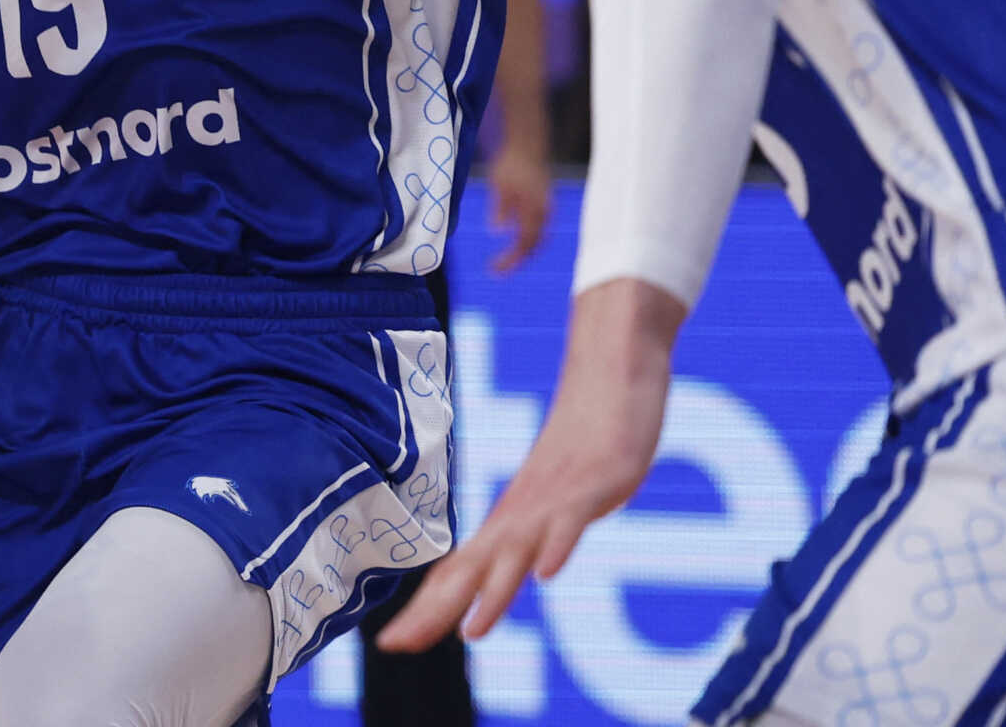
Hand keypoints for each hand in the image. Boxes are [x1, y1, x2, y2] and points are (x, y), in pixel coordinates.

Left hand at [376, 280, 679, 650]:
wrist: (612, 360)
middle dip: (437, 609)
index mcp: (513, 513)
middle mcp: (526, 506)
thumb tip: (519, 565)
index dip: (428, 607)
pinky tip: (547, 573)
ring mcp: (560, 491)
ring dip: (495, 590)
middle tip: (396, 646)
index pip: (461, 568)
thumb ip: (538, 524)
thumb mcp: (561, 487)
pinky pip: (574, 515)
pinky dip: (559, 544)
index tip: (392, 645)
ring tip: (473, 633)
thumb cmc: (587, 428)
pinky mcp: (599, 477)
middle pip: (475, 565)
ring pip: (519, 546)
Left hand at [486, 125, 552, 273]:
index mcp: (533, 211)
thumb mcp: (499, 185)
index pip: (524, 245)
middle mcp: (544, 212)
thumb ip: (500, 209)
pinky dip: (528, 237)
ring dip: (524, 250)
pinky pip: (539, 227)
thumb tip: (497, 232)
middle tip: (497, 268)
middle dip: (517, 259)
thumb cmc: (510, 163)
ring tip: (506, 258)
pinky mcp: (544, 201)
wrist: (528, 143)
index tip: (495, 270)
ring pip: (538, 237)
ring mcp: (546, 207)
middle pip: (533, 245)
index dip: (511, 261)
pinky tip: (516, 237)